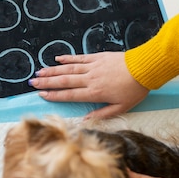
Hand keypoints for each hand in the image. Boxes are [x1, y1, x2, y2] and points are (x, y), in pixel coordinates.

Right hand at [28, 52, 148, 118]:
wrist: (145, 68)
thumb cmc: (135, 90)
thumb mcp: (121, 108)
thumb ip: (102, 114)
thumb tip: (85, 120)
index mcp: (95, 93)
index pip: (70, 95)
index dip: (54, 95)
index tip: (42, 94)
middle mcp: (90, 79)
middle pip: (64, 81)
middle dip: (47, 82)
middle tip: (33, 82)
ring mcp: (93, 67)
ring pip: (68, 69)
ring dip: (53, 70)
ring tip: (40, 72)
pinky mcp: (97, 57)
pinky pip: (79, 58)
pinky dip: (67, 58)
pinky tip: (57, 59)